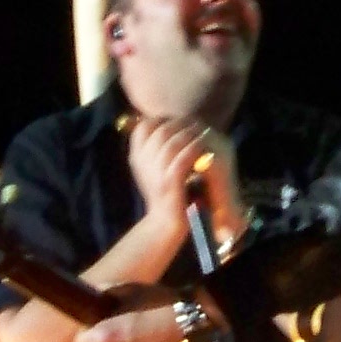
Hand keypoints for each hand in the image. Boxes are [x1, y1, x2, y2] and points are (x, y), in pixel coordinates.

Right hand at [126, 116, 236, 237]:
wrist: (165, 222)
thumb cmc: (164, 192)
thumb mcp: (155, 167)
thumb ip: (157, 147)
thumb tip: (168, 122)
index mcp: (136, 156)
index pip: (144, 126)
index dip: (163, 119)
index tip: (180, 120)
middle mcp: (141, 162)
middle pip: (160, 131)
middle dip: (181, 124)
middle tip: (197, 123)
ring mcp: (154, 173)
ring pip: (172, 143)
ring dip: (190, 135)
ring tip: (204, 131)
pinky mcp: (168, 183)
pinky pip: (182, 159)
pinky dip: (194, 150)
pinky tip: (204, 147)